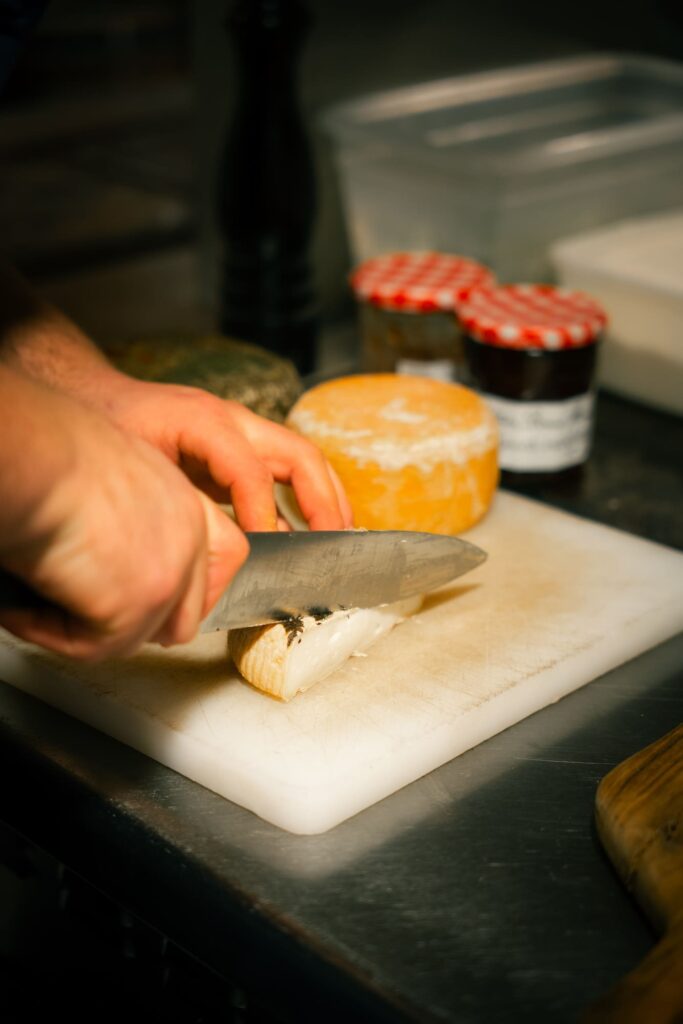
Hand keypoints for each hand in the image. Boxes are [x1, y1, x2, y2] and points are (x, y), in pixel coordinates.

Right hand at [0, 372, 247, 659]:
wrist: (36, 455)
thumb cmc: (49, 454)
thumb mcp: (112, 477)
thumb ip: (133, 519)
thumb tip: (110, 559)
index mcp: (185, 502)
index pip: (219, 561)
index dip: (181, 594)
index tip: (139, 602)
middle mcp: (190, 538)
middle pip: (186, 615)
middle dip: (136, 626)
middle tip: (80, 616)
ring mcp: (171, 574)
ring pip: (140, 637)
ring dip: (89, 632)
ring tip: (39, 602)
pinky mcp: (141, 602)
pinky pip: (95, 647)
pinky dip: (52, 634)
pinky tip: (23, 606)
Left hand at [93, 374, 353, 531]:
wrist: (99, 399)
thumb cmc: (111, 430)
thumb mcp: (135, 465)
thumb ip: (176, 501)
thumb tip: (217, 550)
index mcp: (206, 422)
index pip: (251, 472)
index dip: (262, 516)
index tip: (262, 555)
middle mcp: (234, 422)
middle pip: (300, 455)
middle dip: (323, 502)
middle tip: (333, 545)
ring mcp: (244, 431)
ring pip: (304, 460)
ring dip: (327, 499)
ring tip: (339, 540)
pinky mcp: (243, 448)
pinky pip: (287, 472)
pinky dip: (306, 500)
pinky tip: (308, 536)